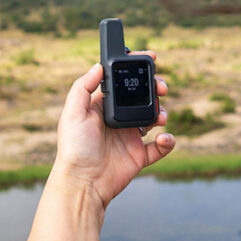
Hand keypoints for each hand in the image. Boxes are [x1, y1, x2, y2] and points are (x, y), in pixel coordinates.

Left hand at [53, 53, 173, 208]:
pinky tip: (164, 138)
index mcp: (102, 106)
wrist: (83, 184)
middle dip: (155, 88)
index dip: (136, 68)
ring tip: (161, 116)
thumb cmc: (73, 149)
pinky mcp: (139, 156)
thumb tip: (98, 65)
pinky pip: (160, 147)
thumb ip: (83, 87)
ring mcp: (129, 137)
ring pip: (154, 118)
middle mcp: (117, 119)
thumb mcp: (72, 114)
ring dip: (163, 112)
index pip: (121, 82)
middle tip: (161, 87)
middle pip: (142, 97)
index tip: (150, 57)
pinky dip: (168, 141)